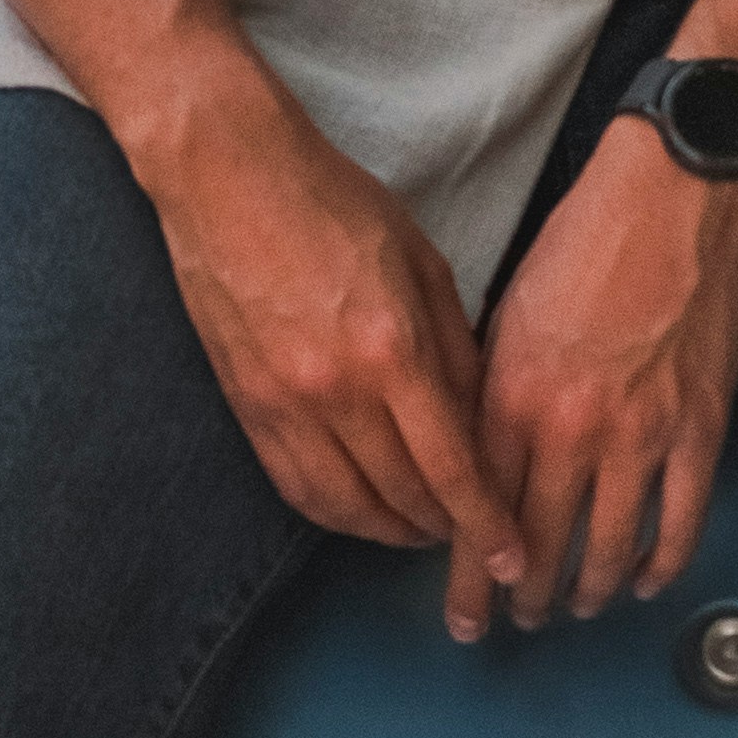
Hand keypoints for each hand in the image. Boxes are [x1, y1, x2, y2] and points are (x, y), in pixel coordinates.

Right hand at [135, 62, 528, 639]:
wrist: (227, 177)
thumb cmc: (333, 203)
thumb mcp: (423, 262)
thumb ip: (456, 346)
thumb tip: (481, 421)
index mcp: (392, 348)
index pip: (451, 468)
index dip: (485, 523)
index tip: (510, 560)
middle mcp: (336, 390)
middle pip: (404, 498)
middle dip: (446, 530)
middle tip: (475, 538)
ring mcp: (283, 403)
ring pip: (348, 507)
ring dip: (392, 531)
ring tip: (422, 529)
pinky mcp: (246, 405)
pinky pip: (297, 488)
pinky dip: (338, 513)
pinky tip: (364, 509)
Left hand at [476, 118, 737, 626]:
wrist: (673, 197)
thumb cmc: (587, 242)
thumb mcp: (509, 315)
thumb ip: (492, 395)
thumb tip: (479, 460)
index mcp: (512, 396)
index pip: (480, 512)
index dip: (470, 574)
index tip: (463, 610)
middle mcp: (571, 426)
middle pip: (540, 544)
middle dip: (524, 597)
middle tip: (517, 620)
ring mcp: (641, 433)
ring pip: (608, 546)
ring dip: (588, 589)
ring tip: (576, 606)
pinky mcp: (700, 429)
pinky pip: (681, 521)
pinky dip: (661, 562)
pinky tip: (644, 579)